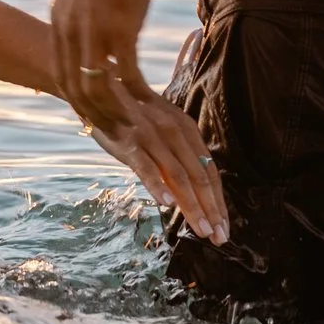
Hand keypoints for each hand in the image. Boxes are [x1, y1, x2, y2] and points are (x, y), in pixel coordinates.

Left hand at [51, 0, 162, 119]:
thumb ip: (85, 10)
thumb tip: (93, 22)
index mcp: (59, 20)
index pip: (60, 73)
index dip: (76, 98)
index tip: (93, 114)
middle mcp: (69, 30)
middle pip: (74, 88)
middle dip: (94, 115)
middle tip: (114, 134)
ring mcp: (93, 31)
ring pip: (97, 89)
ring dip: (115, 112)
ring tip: (134, 127)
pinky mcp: (120, 28)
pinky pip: (126, 76)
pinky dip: (136, 96)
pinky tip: (151, 104)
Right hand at [86, 83, 229, 242]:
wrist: (100, 86)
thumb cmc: (134, 114)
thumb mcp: (163, 128)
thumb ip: (178, 155)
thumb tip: (196, 189)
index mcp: (186, 129)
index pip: (209, 170)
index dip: (218, 201)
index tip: (224, 227)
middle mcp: (174, 132)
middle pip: (199, 176)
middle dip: (211, 209)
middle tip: (219, 237)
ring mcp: (152, 136)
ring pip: (178, 175)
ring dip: (192, 205)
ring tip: (201, 229)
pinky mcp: (129, 142)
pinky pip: (146, 167)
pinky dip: (158, 185)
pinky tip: (167, 204)